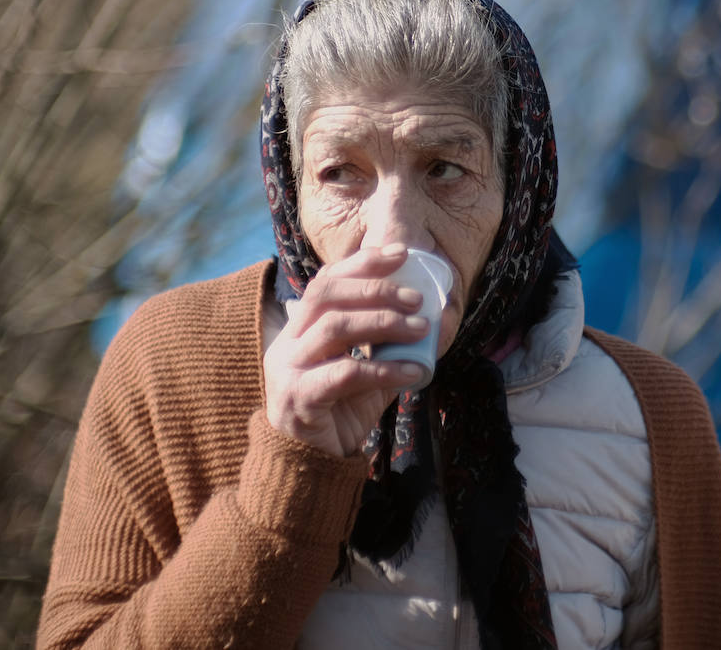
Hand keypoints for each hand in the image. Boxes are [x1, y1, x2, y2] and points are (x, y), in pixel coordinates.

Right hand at [264, 244, 427, 456]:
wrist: (312, 466)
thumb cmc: (340, 412)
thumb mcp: (368, 371)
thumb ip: (388, 345)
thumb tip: (433, 318)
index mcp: (299, 329)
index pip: (326, 281)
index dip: (362, 264)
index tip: (401, 254)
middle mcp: (288, 343)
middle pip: (326, 296)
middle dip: (375, 289)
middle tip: (416, 299)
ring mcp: (288, 370)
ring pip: (334, 328)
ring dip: (383, 323)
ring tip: (420, 329)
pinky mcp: (298, 399)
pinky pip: (345, 374)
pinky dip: (384, 368)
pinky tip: (414, 370)